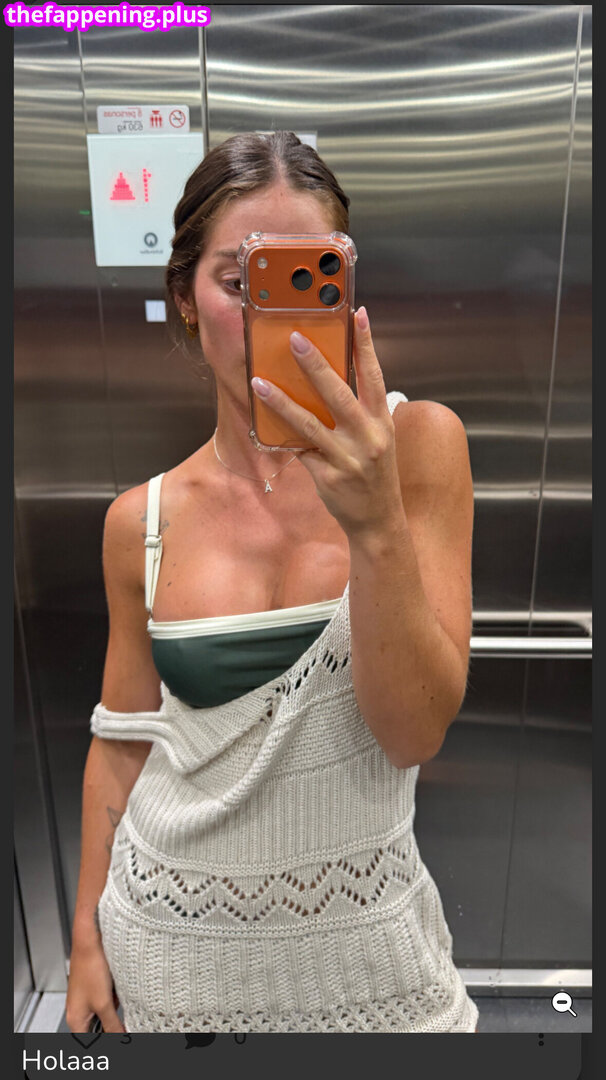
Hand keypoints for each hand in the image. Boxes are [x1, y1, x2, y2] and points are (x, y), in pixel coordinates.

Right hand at [66, 938, 125, 1033]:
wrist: (90, 939)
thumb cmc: (90, 966)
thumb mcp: (104, 1002)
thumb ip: (112, 1025)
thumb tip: (121, 1038)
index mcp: (76, 1019)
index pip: (91, 1042)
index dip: (107, 1039)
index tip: (121, 1034)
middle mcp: (79, 1010)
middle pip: (100, 1027)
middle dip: (113, 1021)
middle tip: (117, 1010)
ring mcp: (87, 998)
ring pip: (106, 1012)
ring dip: (115, 1006)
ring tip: (115, 992)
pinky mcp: (96, 987)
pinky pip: (108, 998)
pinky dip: (115, 994)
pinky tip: (117, 985)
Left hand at [251, 307, 402, 538]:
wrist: (379, 521)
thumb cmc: (374, 474)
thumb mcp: (377, 439)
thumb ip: (359, 413)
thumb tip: (326, 380)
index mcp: (381, 422)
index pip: (374, 375)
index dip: (366, 344)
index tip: (357, 314)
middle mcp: (368, 437)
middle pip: (338, 394)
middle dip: (315, 364)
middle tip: (294, 338)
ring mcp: (347, 458)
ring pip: (309, 423)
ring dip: (281, 401)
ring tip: (259, 381)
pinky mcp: (328, 477)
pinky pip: (300, 451)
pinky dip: (282, 437)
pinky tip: (262, 423)